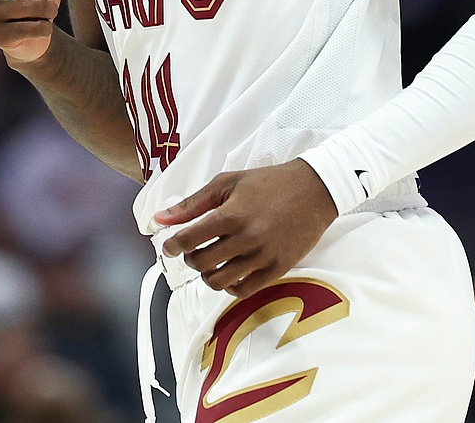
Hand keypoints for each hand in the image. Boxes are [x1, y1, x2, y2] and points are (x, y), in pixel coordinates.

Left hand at [156, 160, 337, 297]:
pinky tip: (229, 272)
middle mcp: (247, 238)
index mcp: (232, 214)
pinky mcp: (278, 269)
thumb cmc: (268, 183)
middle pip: (202, 263)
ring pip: (220, 281)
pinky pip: (244, 290)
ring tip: (210, 262)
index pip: (190, 239)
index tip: (169, 246)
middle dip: (189, 259)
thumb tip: (160, 218)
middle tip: (192, 251)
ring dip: (207, 274)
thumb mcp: (227, 183)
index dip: (173, 246)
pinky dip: (230, 286)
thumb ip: (193, 203)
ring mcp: (264, 256)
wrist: (314, 190)